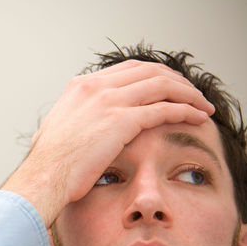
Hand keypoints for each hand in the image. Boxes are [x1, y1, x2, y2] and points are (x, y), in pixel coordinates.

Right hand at [1, 60, 214, 225]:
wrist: (44, 176)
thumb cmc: (48, 163)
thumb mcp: (55, 130)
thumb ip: (69, 121)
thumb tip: (67, 128)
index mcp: (80, 86)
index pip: (128, 69)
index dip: (154, 75)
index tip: (168, 87)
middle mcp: (96, 87)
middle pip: (149, 71)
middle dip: (176, 80)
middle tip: (191, 93)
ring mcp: (109, 101)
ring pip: (162, 85)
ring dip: (188, 94)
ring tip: (202, 105)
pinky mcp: (122, 120)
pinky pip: (164, 109)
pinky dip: (185, 111)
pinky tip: (196, 117)